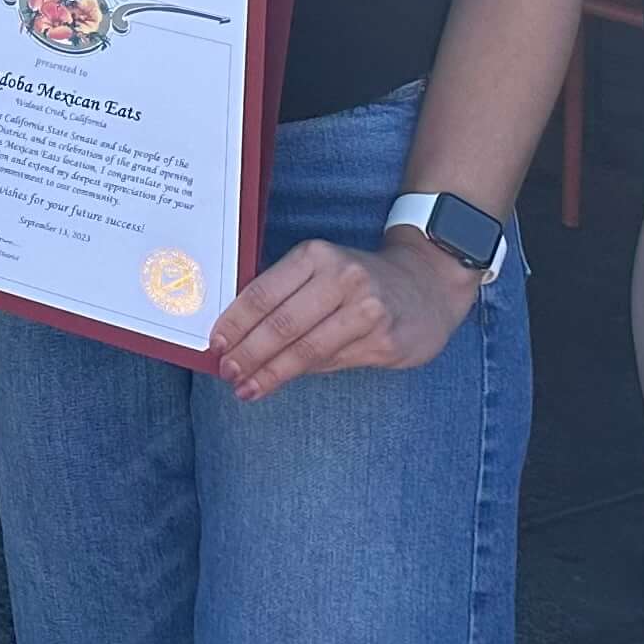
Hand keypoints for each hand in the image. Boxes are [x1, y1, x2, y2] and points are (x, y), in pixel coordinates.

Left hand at [210, 232, 481, 400]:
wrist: (427, 284)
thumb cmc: (358, 277)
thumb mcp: (321, 267)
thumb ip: (285, 291)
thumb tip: (239, 330)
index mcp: (316, 256)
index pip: (264, 292)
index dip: (236, 322)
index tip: (215, 344)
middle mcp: (343, 280)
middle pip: (282, 325)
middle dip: (249, 353)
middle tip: (227, 373)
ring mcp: (368, 313)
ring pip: (307, 350)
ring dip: (272, 373)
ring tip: (247, 388)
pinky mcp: (386, 343)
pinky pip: (332, 362)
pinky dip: (303, 374)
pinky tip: (282, 381)